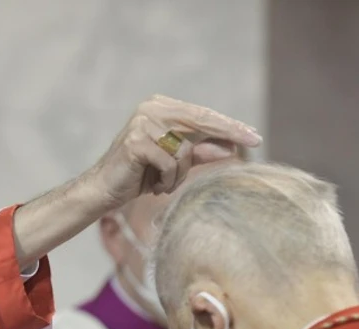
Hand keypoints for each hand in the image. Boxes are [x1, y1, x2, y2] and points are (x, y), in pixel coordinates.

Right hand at [81, 95, 261, 209]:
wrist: (103, 191)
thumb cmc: (138, 176)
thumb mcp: (174, 163)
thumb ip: (198, 152)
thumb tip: (230, 148)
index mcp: (160, 107)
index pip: (202, 115)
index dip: (229, 125)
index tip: (254, 136)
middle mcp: (151, 109)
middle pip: (200, 121)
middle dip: (228, 134)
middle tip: (255, 142)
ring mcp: (142, 123)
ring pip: (184, 150)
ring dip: (179, 175)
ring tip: (161, 184)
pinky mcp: (135, 142)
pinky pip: (170, 163)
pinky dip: (167, 180)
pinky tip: (152, 186)